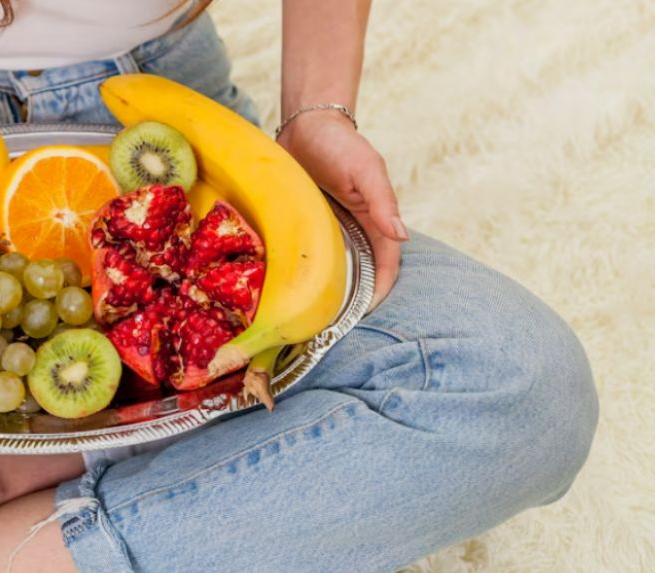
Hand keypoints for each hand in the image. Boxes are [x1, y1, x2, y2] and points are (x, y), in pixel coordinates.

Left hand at [277, 111, 406, 309]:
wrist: (306, 127)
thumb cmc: (339, 145)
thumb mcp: (365, 170)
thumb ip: (382, 201)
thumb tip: (401, 236)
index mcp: (374, 219)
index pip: (385, 264)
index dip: (379, 290)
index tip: (362, 314)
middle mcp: (354, 229)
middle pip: (361, 272)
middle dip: (353, 299)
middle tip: (332, 325)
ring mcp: (330, 229)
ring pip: (336, 268)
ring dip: (330, 290)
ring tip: (312, 316)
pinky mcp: (307, 225)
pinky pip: (310, 255)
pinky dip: (307, 272)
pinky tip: (292, 288)